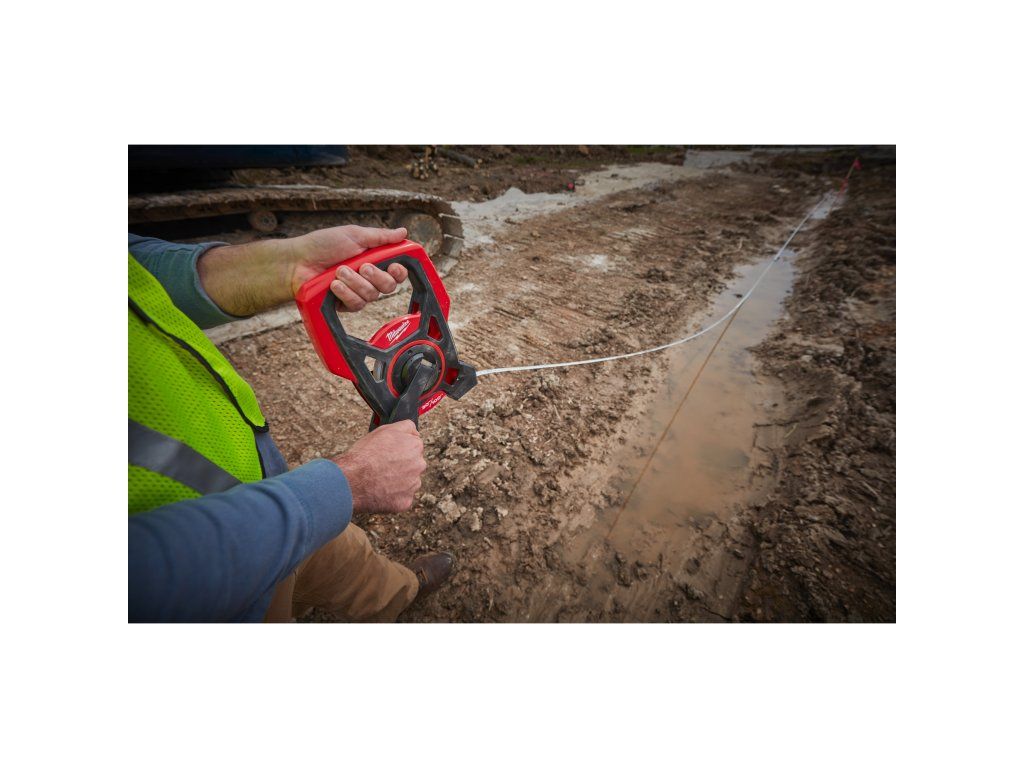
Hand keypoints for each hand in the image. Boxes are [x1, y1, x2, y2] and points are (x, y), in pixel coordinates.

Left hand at [288, 225, 410, 310]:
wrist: (298, 262)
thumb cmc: (322, 245)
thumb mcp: (354, 235)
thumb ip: (380, 236)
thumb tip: (403, 232)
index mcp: (374, 259)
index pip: (397, 272)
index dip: (399, 272)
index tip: (393, 266)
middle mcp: (368, 278)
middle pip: (389, 286)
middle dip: (376, 277)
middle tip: (362, 267)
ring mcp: (358, 292)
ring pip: (372, 295)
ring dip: (355, 282)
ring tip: (339, 271)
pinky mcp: (346, 304)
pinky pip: (357, 304)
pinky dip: (346, 293)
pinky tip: (334, 285)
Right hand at [332, 420, 425, 516]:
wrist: (353, 480)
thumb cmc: (365, 454)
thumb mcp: (385, 430)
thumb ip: (406, 427)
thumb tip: (415, 432)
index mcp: (416, 447)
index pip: (414, 446)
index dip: (399, 449)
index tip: (388, 453)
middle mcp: (419, 466)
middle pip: (413, 464)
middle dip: (401, 465)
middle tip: (382, 467)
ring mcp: (413, 485)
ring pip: (408, 482)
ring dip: (398, 481)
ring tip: (378, 479)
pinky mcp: (406, 501)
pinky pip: (401, 498)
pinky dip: (392, 496)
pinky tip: (379, 491)